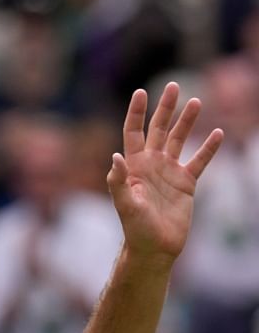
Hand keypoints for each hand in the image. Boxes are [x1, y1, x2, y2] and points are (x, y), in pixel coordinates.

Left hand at [109, 83, 223, 267]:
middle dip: (165, 108)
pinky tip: (218, 133)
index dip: (137, 113)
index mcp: (134, 166)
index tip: (141, 92)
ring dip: (187, 121)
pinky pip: (200, 161)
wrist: (155, 247)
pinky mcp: (186, 183)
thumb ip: (118, 181)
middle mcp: (151, 164)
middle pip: (158, 129)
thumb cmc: (135, 228)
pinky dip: (209, 148)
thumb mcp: (125, 204)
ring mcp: (169, 172)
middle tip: (173, 85)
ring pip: (179, 139)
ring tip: (197, 101)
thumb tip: (115, 157)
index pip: (133, 132)